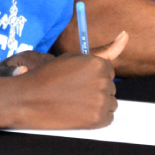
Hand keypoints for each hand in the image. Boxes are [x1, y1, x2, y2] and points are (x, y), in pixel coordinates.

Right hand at [0, 31, 127, 128]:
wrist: (28, 99)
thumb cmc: (49, 76)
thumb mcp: (75, 58)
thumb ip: (105, 50)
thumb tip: (126, 35)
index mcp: (98, 64)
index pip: (108, 70)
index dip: (92, 76)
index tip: (78, 80)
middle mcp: (102, 81)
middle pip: (110, 86)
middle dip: (95, 89)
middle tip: (73, 92)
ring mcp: (100, 101)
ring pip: (111, 102)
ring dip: (98, 103)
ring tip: (76, 103)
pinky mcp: (97, 119)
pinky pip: (108, 118)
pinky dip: (96, 118)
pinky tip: (79, 113)